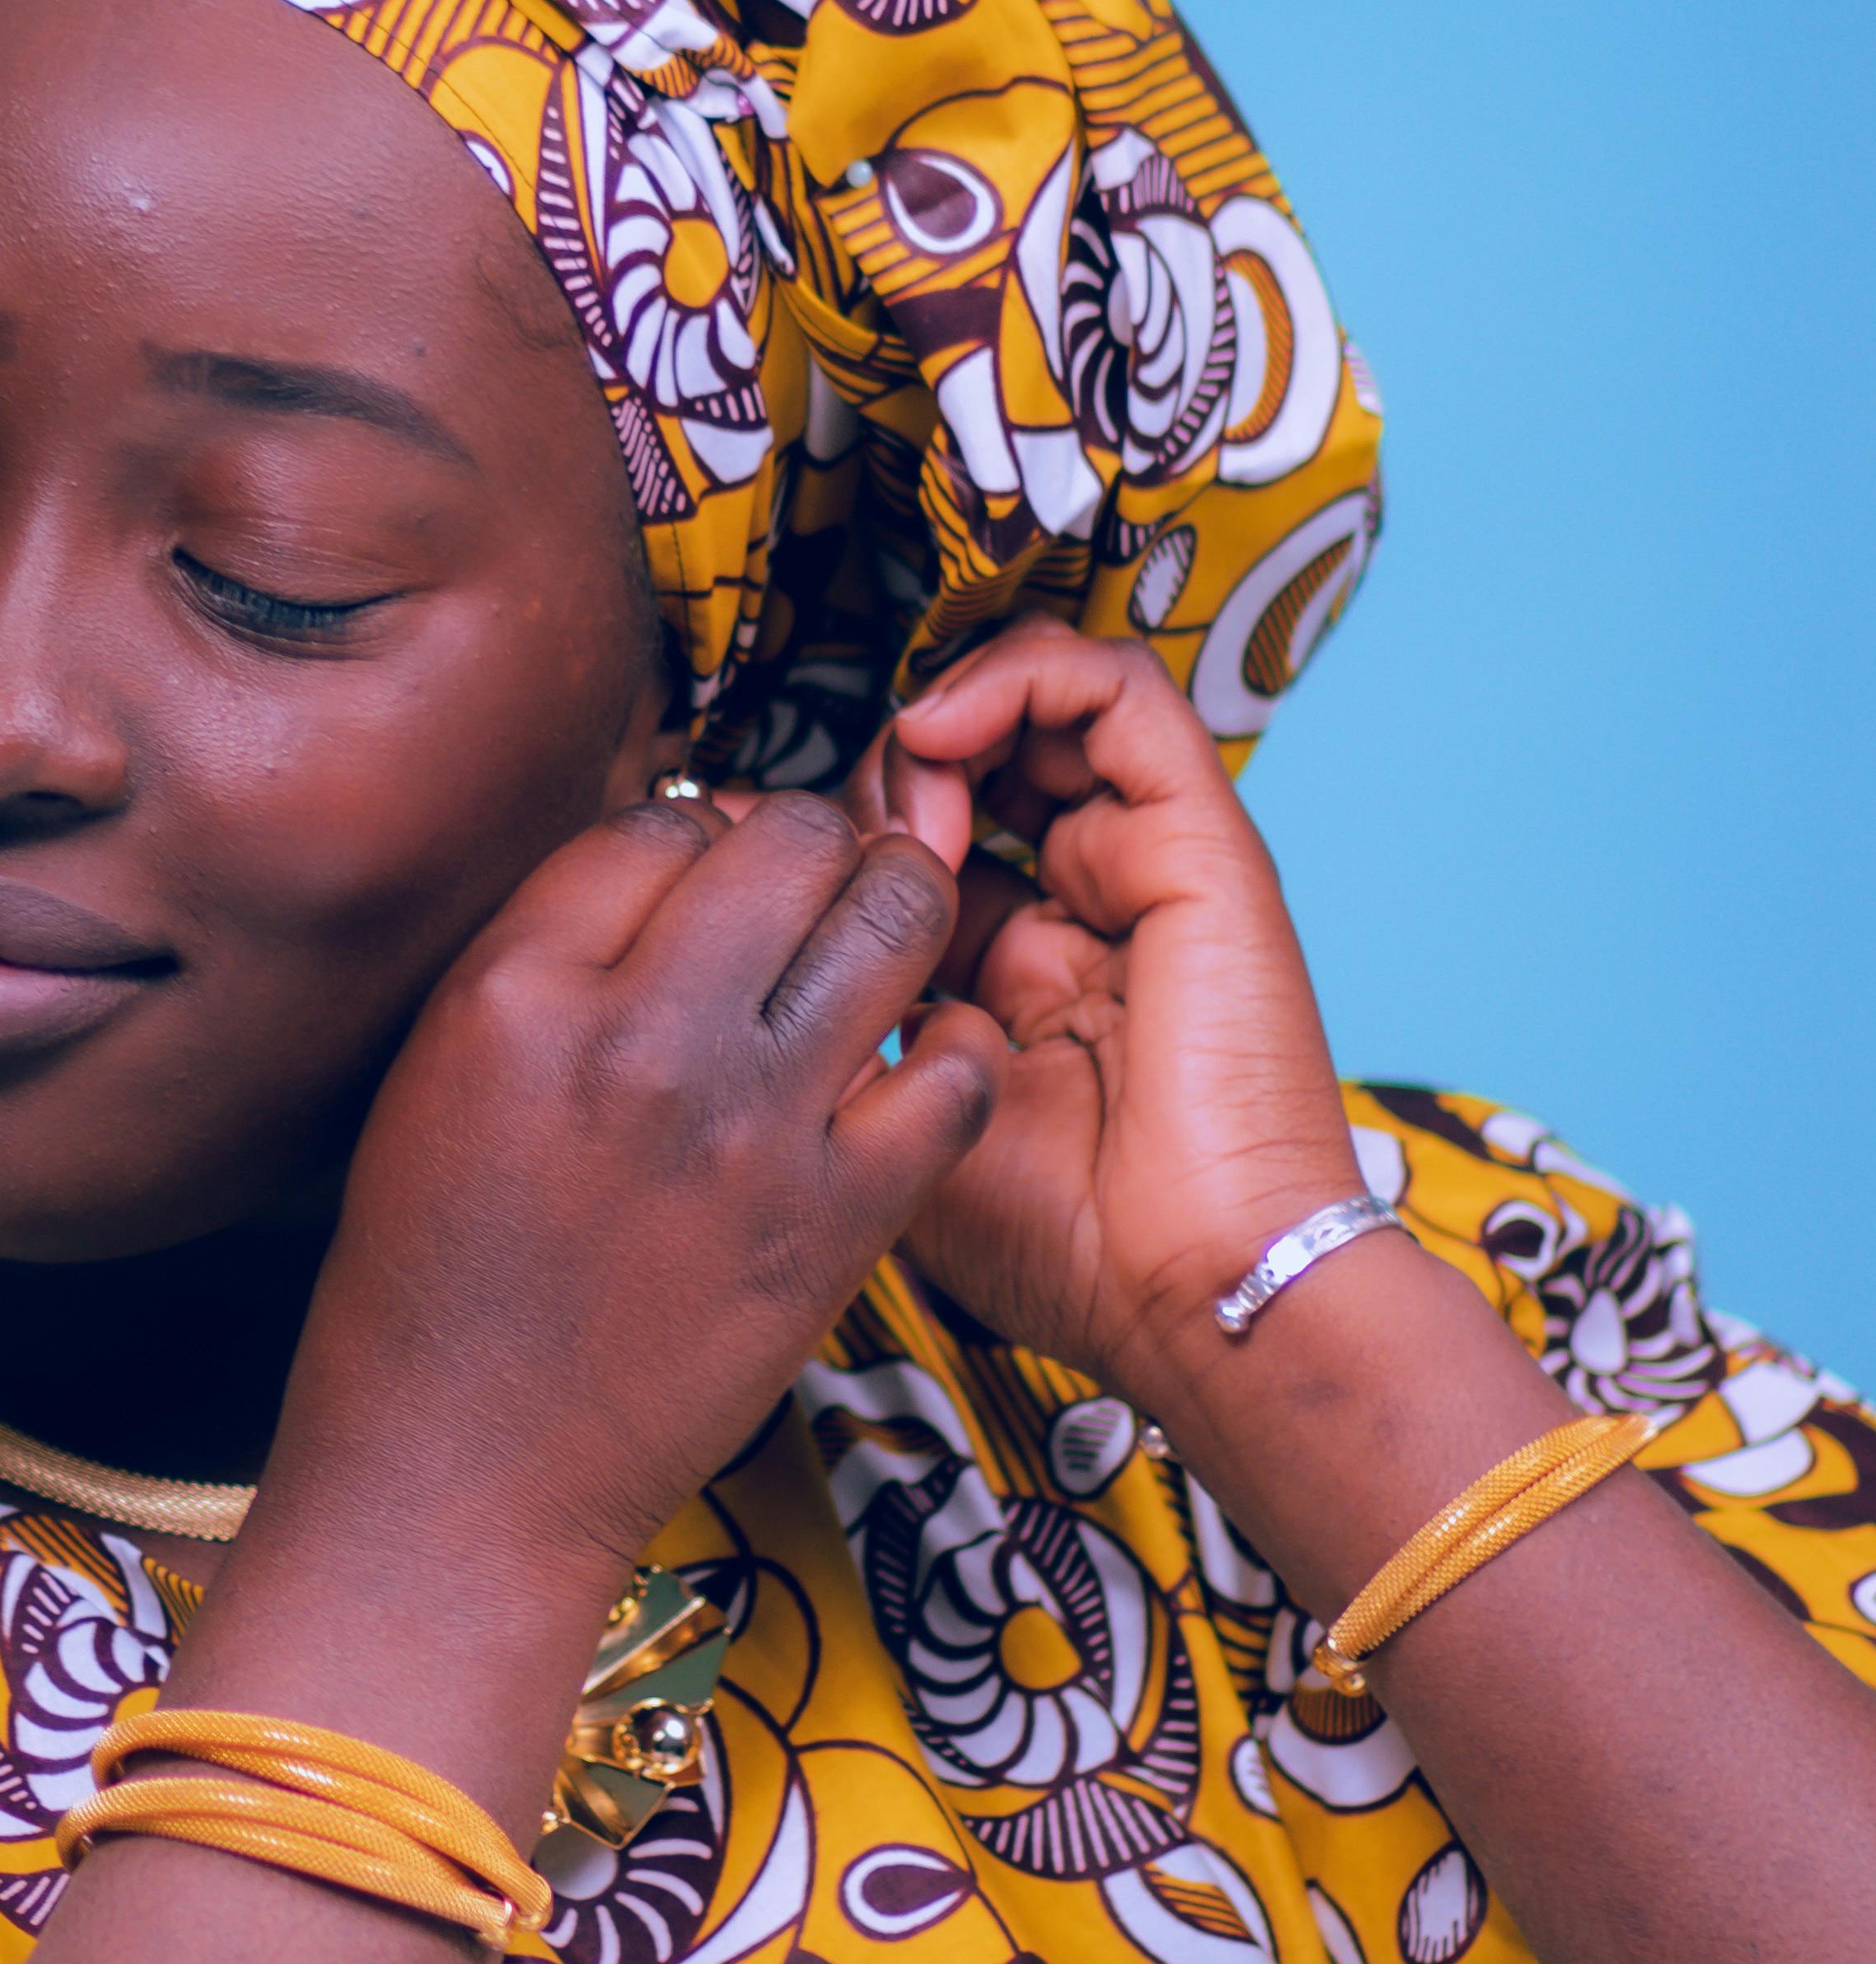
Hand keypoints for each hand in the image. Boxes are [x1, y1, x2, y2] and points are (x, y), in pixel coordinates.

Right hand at [264, 790, 1001, 1606]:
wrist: (467, 1475)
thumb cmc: (435, 1283)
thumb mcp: (437, 1071)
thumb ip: (544, 954)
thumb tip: (669, 859)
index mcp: (513, 993)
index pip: (658, 819)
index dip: (698, 833)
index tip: (708, 878)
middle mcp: (639, 1040)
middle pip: (788, 837)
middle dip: (811, 845)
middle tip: (810, 893)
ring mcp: (750, 1130)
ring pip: (892, 917)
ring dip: (896, 909)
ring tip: (876, 946)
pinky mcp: (835, 1223)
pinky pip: (956, 1075)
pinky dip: (953, 1049)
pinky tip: (916, 1063)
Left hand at [846, 628, 1363, 1404]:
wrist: (1195, 1286)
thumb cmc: (1063, 1242)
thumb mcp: (901, 1120)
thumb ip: (845, 1023)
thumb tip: (762, 936)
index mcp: (1020, 967)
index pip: (923, 840)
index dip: (844, 832)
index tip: (776, 876)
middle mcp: (1085, 903)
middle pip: (976, 760)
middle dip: (885, 765)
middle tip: (837, 830)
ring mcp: (1146, 863)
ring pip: (1046, 701)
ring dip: (947, 712)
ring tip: (898, 772)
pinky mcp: (1199, 838)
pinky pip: (1120, 689)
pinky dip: (1019, 676)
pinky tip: (940, 732)